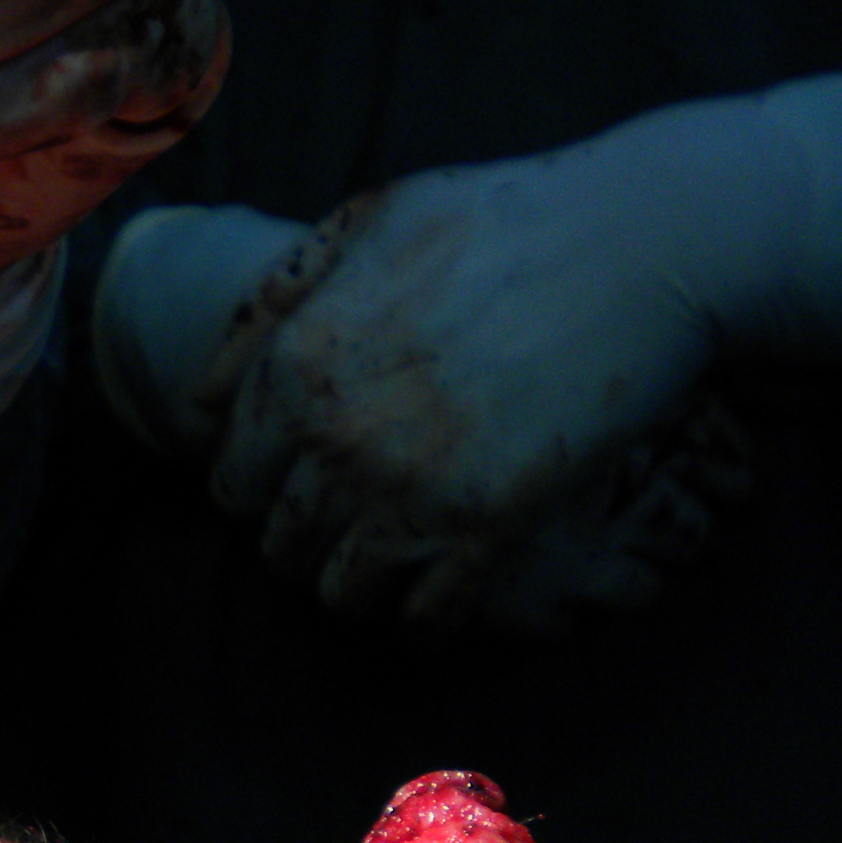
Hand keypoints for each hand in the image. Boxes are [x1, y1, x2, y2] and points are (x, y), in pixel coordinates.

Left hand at [203, 165, 752, 631]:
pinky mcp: (485, 531)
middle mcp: (335, 440)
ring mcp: (408, 492)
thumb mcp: (365, 222)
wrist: (640, 243)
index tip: (299, 486)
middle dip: (305, 541)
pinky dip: (424, 625)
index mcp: (295, 368)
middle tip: (349, 528)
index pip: (230, 480)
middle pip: (278, 544)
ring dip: (358, 589)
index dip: (263, 488)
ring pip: (339, 594)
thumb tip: (201, 394)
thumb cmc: (504, 218)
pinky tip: (438, 608)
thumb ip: (272, 303)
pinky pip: (424, 619)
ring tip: (390, 570)